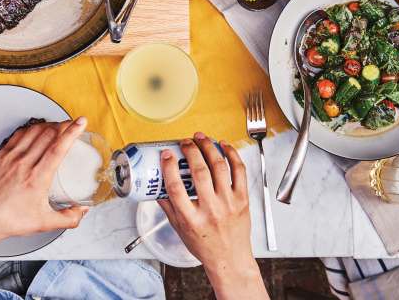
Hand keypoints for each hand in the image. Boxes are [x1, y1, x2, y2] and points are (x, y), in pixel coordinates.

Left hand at [0, 118, 89, 254]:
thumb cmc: (10, 220)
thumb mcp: (45, 223)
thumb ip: (69, 218)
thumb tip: (83, 210)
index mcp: (37, 178)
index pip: (58, 148)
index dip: (72, 132)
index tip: (81, 122)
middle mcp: (24, 164)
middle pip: (48, 134)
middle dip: (64, 125)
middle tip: (73, 124)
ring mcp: (12, 158)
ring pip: (34, 131)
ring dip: (49, 125)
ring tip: (58, 126)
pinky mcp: (2, 156)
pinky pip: (19, 135)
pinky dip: (32, 129)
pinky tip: (36, 131)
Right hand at [158, 134, 263, 297]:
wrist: (230, 259)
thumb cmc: (205, 246)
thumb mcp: (180, 229)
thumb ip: (168, 207)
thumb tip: (156, 187)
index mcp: (191, 219)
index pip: (176, 188)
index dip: (169, 167)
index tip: (167, 154)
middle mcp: (210, 210)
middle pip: (199, 172)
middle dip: (191, 151)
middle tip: (185, 142)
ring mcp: (229, 203)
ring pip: (220, 167)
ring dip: (209, 148)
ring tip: (202, 139)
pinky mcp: (242, 199)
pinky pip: (239, 171)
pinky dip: (232, 155)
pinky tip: (224, 146)